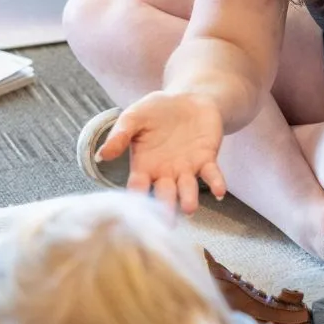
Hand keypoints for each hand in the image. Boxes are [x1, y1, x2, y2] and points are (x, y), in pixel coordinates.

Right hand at [97, 91, 226, 213]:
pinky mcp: (207, 159)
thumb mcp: (134, 117)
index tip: (133, 214)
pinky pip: (212, 174)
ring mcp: (187, 169)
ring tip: (190, 209)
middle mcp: (165, 174)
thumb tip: (102, 155)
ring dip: (189, 199)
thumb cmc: (156, 110)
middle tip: (164, 224)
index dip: (136, 198)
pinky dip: (217, 183)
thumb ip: (120, 134)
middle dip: (164, 208)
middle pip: (164, 194)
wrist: (188, 98)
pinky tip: (220, 192)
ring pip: (188, 189)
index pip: (138, 186)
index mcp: (144, 166)